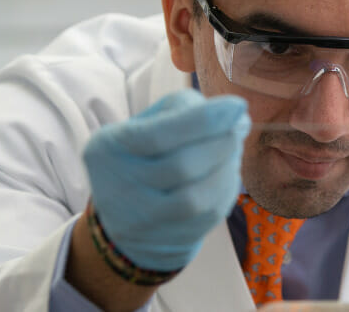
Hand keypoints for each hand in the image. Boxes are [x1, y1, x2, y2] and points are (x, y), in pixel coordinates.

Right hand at [82, 89, 249, 270]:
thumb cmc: (145, 152)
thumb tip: (234, 115)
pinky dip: (226, 189)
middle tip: (238, 126)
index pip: (158, 135)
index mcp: (109, 148)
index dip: (203, 121)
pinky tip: (227, 172)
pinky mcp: (166, 242)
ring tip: (233, 148)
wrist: (126, 211)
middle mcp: (119, 188)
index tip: (237, 105)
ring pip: (198, 199)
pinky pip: (209, 216)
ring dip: (227, 168)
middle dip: (222, 143)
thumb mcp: (148, 121)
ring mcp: (142, 221)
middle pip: (182, 167)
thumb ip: (185, 110)